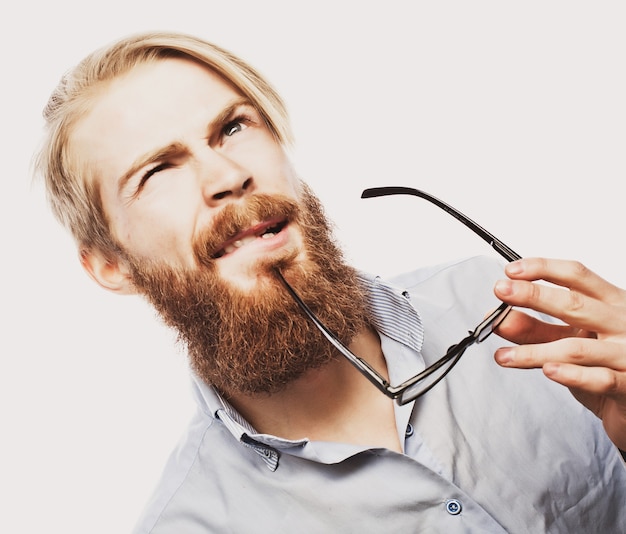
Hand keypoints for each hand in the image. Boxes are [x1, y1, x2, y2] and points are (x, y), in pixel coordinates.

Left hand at [493, 257, 625, 450]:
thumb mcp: (570, 338)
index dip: (543, 268)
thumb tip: (500, 318)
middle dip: (533, 295)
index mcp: (609, 302)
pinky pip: (600, 379)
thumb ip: (536, 329)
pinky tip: (548, 371)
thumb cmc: (606, 363)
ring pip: (577, 348)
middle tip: (502, 291)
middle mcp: (621, 322)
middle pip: (575, 303)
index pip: (577, 276)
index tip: (511, 271)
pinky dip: (572, 375)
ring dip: (533, 351)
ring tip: (504, 356)